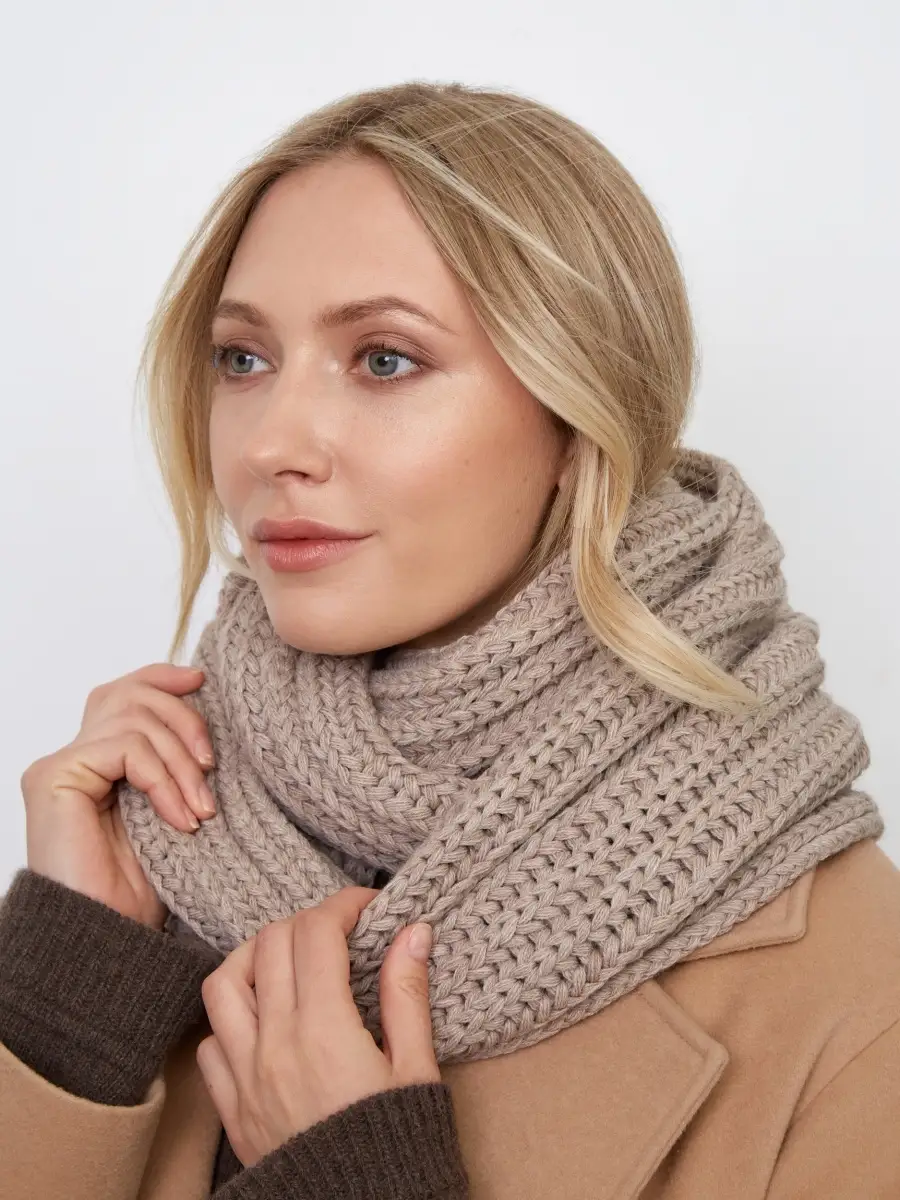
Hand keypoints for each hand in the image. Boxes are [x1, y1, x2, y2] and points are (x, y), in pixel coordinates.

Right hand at [20, 662, 216, 928]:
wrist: (107, 941)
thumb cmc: (137, 894)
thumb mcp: (170, 813)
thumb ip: (174, 765)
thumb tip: (206, 714)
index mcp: (96, 762)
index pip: (123, 692)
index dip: (162, 677)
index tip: (203, 682)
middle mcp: (72, 758)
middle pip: (130, 694)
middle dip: (184, 719)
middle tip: (212, 767)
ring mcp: (59, 766)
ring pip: (135, 719)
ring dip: (181, 761)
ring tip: (202, 809)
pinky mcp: (55, 777)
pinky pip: (126, 748)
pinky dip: (164, 779)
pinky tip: (181, 818)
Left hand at [195, 886, 439, 1167]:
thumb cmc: (398, 1150)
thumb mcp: (416, 1070)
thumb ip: (407, 994)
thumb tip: (413, 931)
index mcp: (325, 1031)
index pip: (316, 932)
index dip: (343, 904)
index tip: (367, 905)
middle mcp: (276, 1045)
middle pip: (271, 943)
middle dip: (306, 921)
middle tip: (338, 932)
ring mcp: (245, 1076)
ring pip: (223, 982)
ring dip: (254, 956)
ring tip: (288, 959)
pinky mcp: (231, 1108)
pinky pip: (209, 1043)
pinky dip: (229, 1016)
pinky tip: (262, 1018)